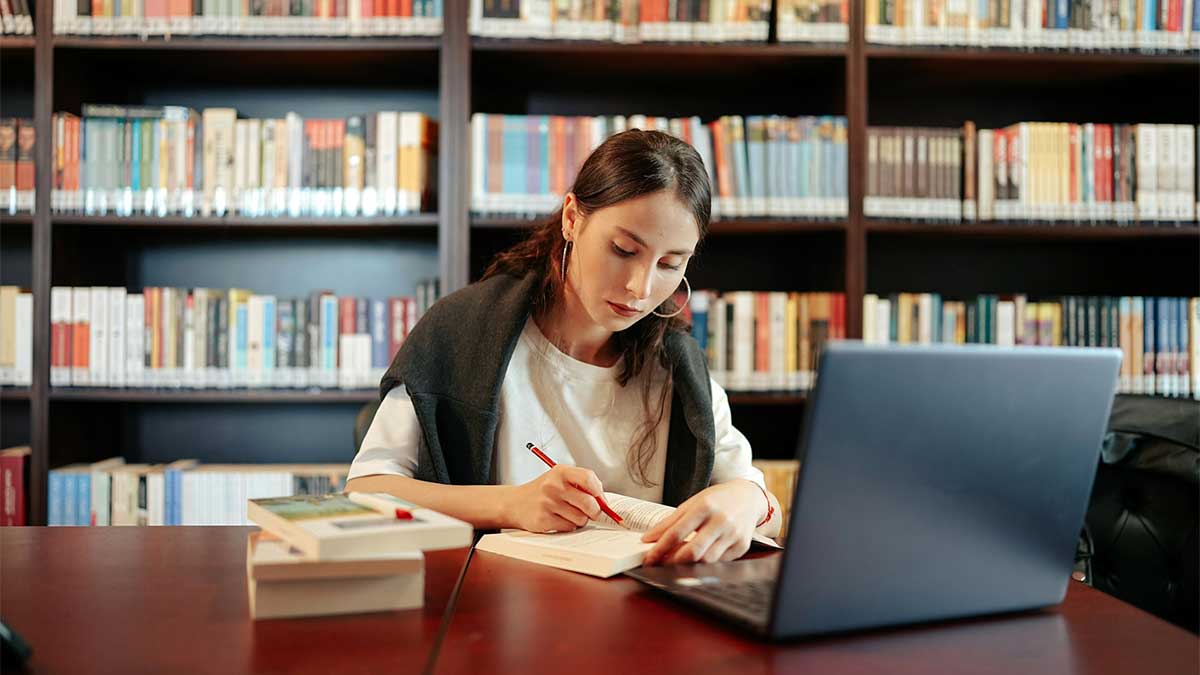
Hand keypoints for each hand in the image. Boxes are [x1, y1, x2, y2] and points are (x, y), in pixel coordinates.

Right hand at [503, 465, 604, 533]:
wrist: (515, 503)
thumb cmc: (543, 491)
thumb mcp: (559, 478)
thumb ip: (581, 484)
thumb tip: (604, 501)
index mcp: (560, 471)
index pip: (588, 478)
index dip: (599, 492)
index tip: (602, 500)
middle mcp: (553, 486)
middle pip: (589, 502)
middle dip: (595, 511)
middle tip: (592, 513)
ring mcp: (547, 503)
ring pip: (581, 518)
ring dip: (580, 520)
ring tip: (569, 514)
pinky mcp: (544, 520)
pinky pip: (569, 527)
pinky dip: (568, 526)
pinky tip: (559, 519)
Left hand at [640, 480, 764, 565]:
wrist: (748, 498)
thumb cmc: (716, 500)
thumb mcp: (691, 503)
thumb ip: (669, 521)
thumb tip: (648, 538)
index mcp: (704, 506)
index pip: (677, 533)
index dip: (660, 548)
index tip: (649, 558)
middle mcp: (720, 521)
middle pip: (693, 552)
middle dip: (673, 562)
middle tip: (660, 565)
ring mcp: (733, 535)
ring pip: (706, 561)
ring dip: (688, 566)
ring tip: (676, 562)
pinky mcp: (742, 546)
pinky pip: (719, 562)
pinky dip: (704, 564)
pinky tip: (696, 560)